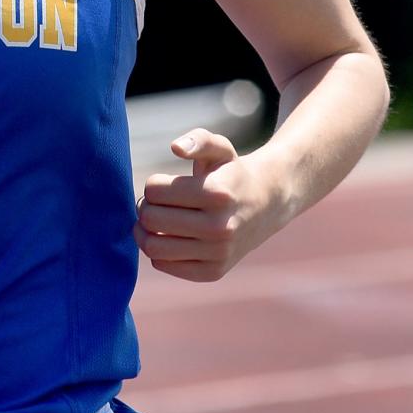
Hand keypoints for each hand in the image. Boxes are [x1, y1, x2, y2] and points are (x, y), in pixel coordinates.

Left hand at [134, 129, 272, 281]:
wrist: (268, 204)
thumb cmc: (232, 173)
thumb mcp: (220, 148)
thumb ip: (198, 140)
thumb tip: (176, 147)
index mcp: (217, 193)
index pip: (154, 191)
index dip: (152, 185)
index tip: (163, 185)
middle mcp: (219, 227)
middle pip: (150, 219)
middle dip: (145, 207)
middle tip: (154, 203)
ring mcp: (218, 253)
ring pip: (153, 247)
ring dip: (144, 231)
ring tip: (155, 220)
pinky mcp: (213, 272)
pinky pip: (164, 265)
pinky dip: (158, 251)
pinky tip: (169, 238)